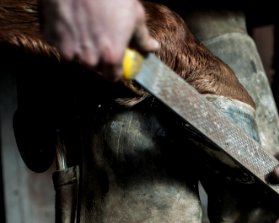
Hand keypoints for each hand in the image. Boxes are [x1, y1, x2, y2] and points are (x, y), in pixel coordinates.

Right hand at [39, 0, 159, 79]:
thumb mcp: (135, 16)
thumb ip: (142, 37)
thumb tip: (152, 47)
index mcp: (111, 57)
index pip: (113, 77)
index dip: (115, 70)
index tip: (115, 62)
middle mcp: (89, 58)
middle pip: (93, 68)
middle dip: (98, 59)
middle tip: (100, 42)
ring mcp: (68, 49)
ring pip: (75, 58)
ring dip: (80, 49)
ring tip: (86, 30)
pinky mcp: (52, 37)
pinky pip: (59, 44)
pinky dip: (64, 37)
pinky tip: (71, 23)